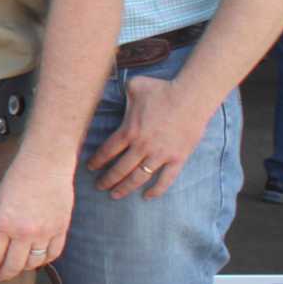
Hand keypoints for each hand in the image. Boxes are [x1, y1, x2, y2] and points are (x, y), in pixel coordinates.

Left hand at [0, 149, 73, 280]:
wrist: (46, 165)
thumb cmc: (17, 180)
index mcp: (3, 224)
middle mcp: (24, 232)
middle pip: (13, 266)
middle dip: (4, 274)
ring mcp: (45, 232)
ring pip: (34, 263)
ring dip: (23, 268)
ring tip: (17, 267)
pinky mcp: (61, 229)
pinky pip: (53, 254)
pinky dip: (44, 260)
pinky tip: (36, 259)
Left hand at [87, 75, 211, 199]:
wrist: (192, 96)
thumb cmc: (162, 89)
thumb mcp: (135, 86)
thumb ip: (121, 91)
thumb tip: (113, 86)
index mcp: (129, 131)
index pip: (107, 151)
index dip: (96, 162)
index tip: (90, 168)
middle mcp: (142, 146)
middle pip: (120, 169)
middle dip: (107, 180)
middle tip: (99, 187)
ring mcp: (160, 154)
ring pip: (139, 178)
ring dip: (126, 188)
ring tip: (115, 195)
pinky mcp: (178, 158)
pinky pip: (166, 179)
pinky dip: (157, 190)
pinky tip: (147, 197)